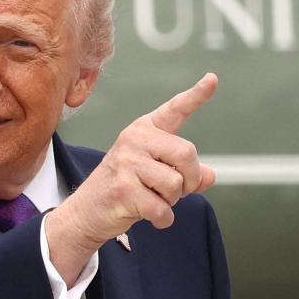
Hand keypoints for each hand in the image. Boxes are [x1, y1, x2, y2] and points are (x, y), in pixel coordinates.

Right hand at [45, 73, 217, 284]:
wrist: (86, 211)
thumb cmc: (125, 189)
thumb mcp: (156, 175)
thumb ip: (184, 172)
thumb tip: (210, 176)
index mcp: (144, 130)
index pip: (175, 109)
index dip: (196, 95)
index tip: (212, 79)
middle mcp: (135, 139)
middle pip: (187, 154)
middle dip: (190, 179)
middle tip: (177, 192)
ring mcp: (127, 162)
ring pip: (176, 184)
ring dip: (172, 201)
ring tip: (153, 200)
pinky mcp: (123, 189)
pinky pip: (162, 208)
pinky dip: (163, 219)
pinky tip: (150, 217)